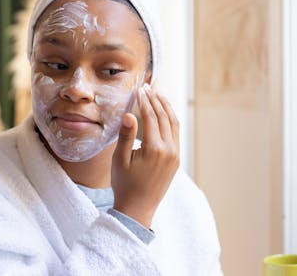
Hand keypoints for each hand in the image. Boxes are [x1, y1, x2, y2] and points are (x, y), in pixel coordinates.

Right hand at [111, 85, 179, 227]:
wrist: (138, 209)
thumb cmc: (125, 185)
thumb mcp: (120, 160)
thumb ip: (126, 136)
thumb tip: (129, 114)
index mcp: (155, 149)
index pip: (151, 117)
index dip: (144, 102)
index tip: (139, 90)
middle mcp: (169, 150)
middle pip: (164, 117)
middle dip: (155, 100)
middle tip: (147, 88)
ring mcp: (175, 155)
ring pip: (174, 124)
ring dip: (166, 108)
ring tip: (158, 95)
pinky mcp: (176, 159)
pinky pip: (176, 134)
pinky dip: (171, 120)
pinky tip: (164, 113)